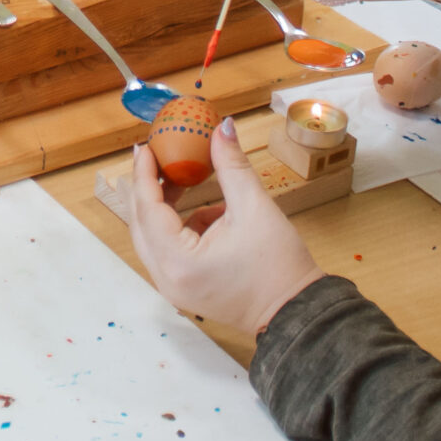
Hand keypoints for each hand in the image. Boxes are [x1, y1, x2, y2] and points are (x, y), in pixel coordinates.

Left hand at [117, 121, 322, 335]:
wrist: (298, 313)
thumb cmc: (279, 267)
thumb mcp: (255, 207)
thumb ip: (231, 165)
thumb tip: (221, 127)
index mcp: (178, 261)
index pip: (148, 208)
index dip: (145, 173)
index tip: (147, 147)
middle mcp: (167, 278)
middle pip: (141, 224)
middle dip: (148, 189)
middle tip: (156, 158)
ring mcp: (174, 288)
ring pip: (152, 238)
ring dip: (163, 208)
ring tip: (183, 180)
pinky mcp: (185, 290)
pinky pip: (169, 252)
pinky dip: (180, 228)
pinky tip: (207, 212)